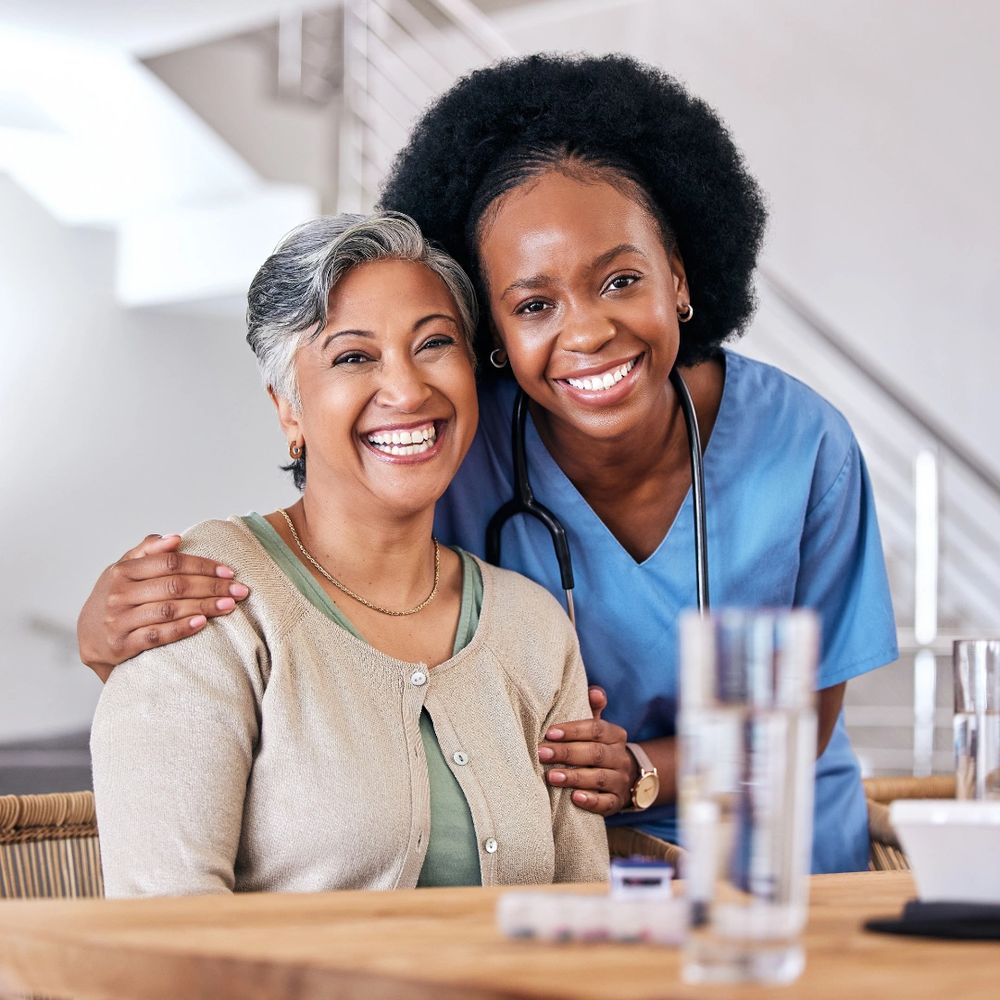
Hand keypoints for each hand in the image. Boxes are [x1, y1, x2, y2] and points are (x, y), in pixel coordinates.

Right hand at [77, 534, 249, 681]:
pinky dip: (181, 628)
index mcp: (123, 571)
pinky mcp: (122, 645)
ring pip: (168, 610)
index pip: (170, 563)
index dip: (203, 565)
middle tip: (240, 590)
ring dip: (204, 607)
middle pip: (174, 586)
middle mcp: (120, 594)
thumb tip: (175, 538)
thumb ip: (148, 551)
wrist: (88, 636)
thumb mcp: (125, 569)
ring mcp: (120, 620)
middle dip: (212, 586)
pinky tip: (202, 623)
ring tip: (229, 605)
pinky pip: (156, 636)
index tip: (229, 571)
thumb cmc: (117, 596)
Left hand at [537, 686, 635, 815]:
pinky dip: (591, 801)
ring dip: (575, 777)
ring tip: (551, 776)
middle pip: (595, 753)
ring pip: (599, 778)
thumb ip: (593, 710)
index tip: (550, 732)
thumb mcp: (597, 728)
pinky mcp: (616, 802)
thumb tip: (595, 692)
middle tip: (542, 753)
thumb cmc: (598, 747)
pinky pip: (606, 803)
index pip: (596, 729)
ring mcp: (620, 781)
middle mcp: (620, 757)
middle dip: (567, 753)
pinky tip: (574, 798)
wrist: (624, 778)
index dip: (573, 730)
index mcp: (615, 735)